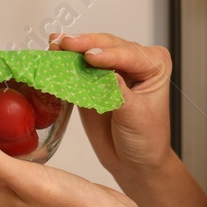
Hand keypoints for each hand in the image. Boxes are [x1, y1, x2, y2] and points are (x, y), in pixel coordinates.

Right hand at [49, 32, 175, 181]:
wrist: (133, 162)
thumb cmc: (146, 140)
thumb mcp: (135, 116)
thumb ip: (118, 93)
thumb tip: (102, 74)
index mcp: (153, 64)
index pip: (128, 54)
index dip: (108, 55)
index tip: (89, 56)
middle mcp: (133, 60)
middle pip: (107, 45)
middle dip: (84, 44)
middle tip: (65, 44)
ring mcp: (110, 68)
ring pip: (90, 51)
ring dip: (70, 49)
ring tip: (55, 46)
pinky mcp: (91, 80)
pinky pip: (77, 68)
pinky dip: (64, 63)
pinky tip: (53, 56)